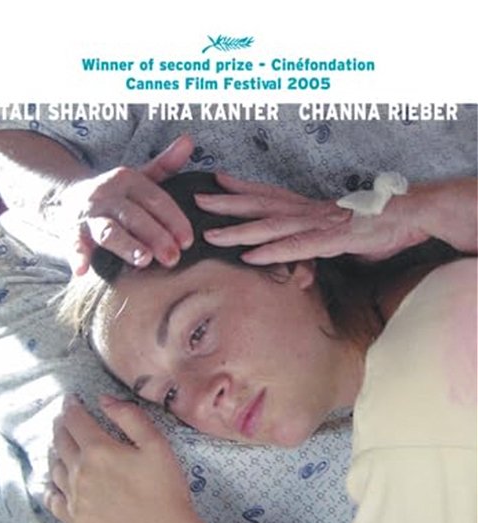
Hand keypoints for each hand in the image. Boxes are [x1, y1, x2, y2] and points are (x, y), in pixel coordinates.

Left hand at [44, 395, 192, 522]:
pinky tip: (52, 483)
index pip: (75, 421)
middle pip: (61, 441)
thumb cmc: (165, 488)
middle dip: (61, 426)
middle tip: (64, 419)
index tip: (71, 399)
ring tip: (58, 445)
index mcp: (98, 450)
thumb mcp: (156, 444)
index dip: (71, 406)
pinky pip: (52, 499)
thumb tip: (104, 400)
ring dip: (54, 451)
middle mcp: (79, 471)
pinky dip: (49, 486)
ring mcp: (74, 497)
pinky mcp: (75, 518)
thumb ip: (130, 417)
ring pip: (54, 467)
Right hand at [48, 135, 194, 274]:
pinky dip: (77, 255)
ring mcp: (89, 214)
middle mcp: (108, 195)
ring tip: (144, 259)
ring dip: (127, 245)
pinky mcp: (71, 231)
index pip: (156, 199)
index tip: (187, 241)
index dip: (173, 220)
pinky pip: (74, 243)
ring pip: (109, 230)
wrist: (67, 198)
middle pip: (135, 216)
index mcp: (128, 180)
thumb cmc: (115, 195)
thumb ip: (165, 165)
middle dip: (156, 236)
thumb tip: (189, 141)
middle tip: (173, 258)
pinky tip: (81, 270)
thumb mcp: (139, 177)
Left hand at [195, 172, 429, 263]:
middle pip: (261, 204)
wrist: (412, 213)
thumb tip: (316, 257)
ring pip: (270, 226)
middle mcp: (308, 210)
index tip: (217, 179)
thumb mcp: (346, 234)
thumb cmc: (382, 222)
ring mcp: (317, 224)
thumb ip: (326, 242)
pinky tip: (248, 256)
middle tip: (197, 199)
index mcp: (310, 206)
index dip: (243, 187)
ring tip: (210, 232)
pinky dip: (271, 252)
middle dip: (227, 203)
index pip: (271, 193)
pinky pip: (295, 247)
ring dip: (238, 229)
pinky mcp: (329, 241)